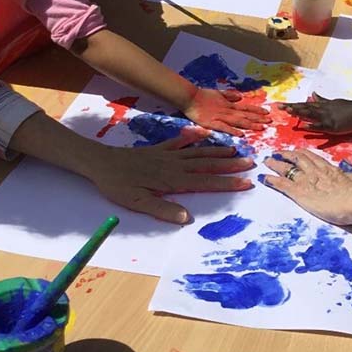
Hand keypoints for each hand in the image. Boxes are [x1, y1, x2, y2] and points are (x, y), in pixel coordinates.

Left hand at [84, 129, 254, 223]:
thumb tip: (188, 217)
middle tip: (251, 163)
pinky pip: (180, 142)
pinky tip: (203, 133)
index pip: (206, 182)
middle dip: (230, 166)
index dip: (227, 184)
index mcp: (173, 180)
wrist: (100, 162)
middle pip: (208, 165)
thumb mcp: (137, 202)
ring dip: (217, 152)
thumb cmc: (118, 185)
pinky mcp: (159, 150)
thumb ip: (163, 209)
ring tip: (236, 151)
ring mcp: (168, 155)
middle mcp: (175, 165)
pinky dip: (193, 138)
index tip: (246, 183)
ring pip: (198, 153)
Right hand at [183, 88, 270, 135]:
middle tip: (270, 122)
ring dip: (250, 125)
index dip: (257, 111)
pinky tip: (241, 134)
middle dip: (258, 119)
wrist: (190, 97)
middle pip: (246, 116)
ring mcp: (221, 117)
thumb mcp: (218, 93)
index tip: (267, 113)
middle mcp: (228, 111)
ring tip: (261, 128)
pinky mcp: (212, 123)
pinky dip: (233, 130)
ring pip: (238, 122)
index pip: (246, 108)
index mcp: (229, 105)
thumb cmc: (203, 95)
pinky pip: (224, 128)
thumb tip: (239, 97)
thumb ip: (229, 95)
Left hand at [259, 150, 351, 225]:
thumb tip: (349, 169)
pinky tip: (264, 178)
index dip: (302, 154)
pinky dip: (271, 180)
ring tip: (267, 161)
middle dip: (286, 155)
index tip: (296, 151)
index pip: (312, 157)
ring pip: (287, 168)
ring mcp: (306, 180)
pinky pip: (282, 183)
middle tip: (278, 153)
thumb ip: (350, 175)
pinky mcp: (299, 192)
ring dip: (276, 164)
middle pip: (297, 159)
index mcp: (328, 169)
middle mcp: (315, 171)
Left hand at [281, 93, 351, 134]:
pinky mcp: (333, 126)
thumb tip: (313, 94)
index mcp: (322, 106)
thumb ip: (322, 100)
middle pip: (305, 108)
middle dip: (292, 108)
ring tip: (288, 112)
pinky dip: (313, 127)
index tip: (281, 104)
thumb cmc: (348, 107)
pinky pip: (321, 127)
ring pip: (311, 115)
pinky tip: (305, 127)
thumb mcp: (333, 102)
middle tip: (279, 107)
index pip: (304, 105)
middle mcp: (322, 110)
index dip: (292, 105)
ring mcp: (327, 117)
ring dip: (300, 113)